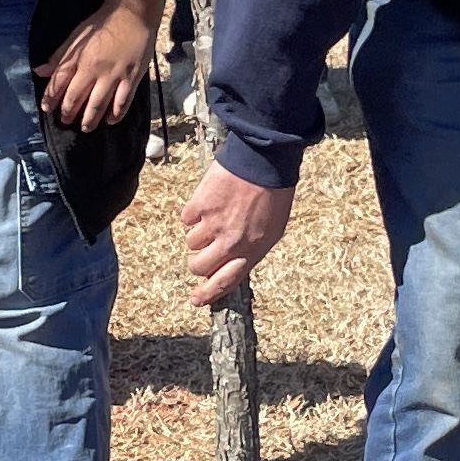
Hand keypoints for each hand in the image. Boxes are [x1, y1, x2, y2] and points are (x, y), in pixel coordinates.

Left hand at [38, 0, 158, 128]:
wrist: (132, 13)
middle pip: (77, 98)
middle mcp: (94, 70)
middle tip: (65, 121)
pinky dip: (116, 114)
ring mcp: (114, 75)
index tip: (47, 108)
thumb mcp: (76, 36)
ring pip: (99, 104)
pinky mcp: (132, 78)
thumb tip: (39, 71)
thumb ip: (59, 56)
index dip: (51, 97)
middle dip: (68, 113)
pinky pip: (123, 101)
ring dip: (90, 119)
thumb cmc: (102, 24)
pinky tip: (110, 121)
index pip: (59, 83)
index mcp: (79, 58)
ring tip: (85, 128)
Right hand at [183, 163, 293, 302]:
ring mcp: (213, 225)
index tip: (195, 299)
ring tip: (215, 213)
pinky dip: (194, 212)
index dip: (208, 293)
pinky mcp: (200, 206)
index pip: (225, 282)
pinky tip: (209, 200)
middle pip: (199, 266)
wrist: (264, 161)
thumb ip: (250, 249)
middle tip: (204, 249)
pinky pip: (186, 219)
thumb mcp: (272, 230)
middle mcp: (231, 242)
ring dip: (199, 231)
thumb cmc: (273, 193)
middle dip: (198, 261)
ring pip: (191, 242)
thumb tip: (229, 262)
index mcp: (251, 250)